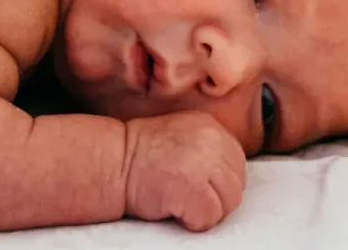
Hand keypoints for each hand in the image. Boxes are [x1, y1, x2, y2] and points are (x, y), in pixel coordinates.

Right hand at [123, 111, 245, 231]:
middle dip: (216, 197)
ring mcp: (204, 162)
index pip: (236, 162)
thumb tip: (227, 176)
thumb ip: (207, 149)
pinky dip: (194, 221)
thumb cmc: (139, 156)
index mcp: (209, 127)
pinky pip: (210, 216)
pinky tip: (174, 209)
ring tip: (180, 202)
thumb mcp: (180, 138)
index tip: (198, 185)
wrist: (111, 163)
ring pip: (228, 201)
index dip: (219, 181)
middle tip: (187, 197)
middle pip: (236, 183)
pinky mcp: (194, 187)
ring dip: (207, 209)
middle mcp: (211, 140)